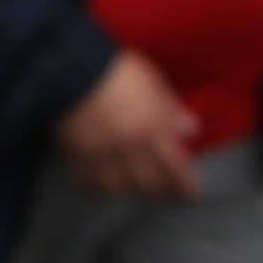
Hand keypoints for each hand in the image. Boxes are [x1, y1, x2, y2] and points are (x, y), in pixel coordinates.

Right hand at [52, 50, 199, 199]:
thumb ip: (170, 109)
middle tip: (167, 194)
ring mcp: (101, 154)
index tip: (191, 193)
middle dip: (160, 192)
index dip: (185, 185)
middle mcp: (129, 147)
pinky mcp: (75, 154)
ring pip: (118, 186)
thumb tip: (190, 129)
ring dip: (129, 189)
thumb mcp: (152, 82)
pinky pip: (86, 179)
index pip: (174, 166)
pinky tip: (100, 182)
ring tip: (134, 187)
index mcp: (151, 128)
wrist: (71, 67)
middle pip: (148, 183)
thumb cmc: (115, 69)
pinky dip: (95, 184)